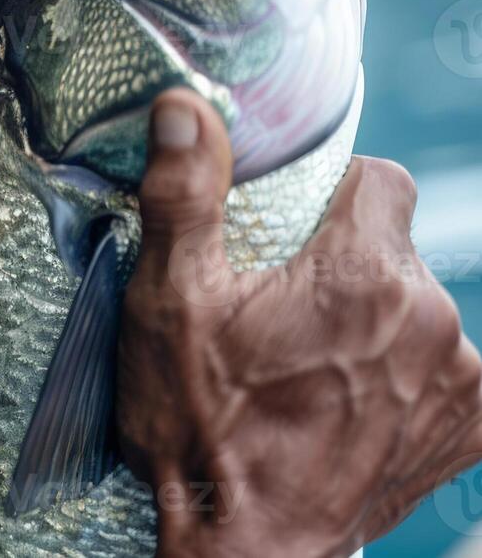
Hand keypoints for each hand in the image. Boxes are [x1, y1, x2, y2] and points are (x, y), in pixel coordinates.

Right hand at [117, 88, 481, 557]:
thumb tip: (186, 107)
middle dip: (341, 267)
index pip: (381, 180)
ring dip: (374, 324)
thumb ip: (185, 195)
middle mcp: (436, 323)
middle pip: (395, 250)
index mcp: (366, 278)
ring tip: (308, 368)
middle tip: (277, 314)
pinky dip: (405, 374)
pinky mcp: (471, 429)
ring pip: (416, 309)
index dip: (330, 195)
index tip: (287, 233)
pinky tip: (349, 402)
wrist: (247, 552)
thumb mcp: (170, 304)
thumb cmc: (204, 433)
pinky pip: (445, 367)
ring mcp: (462, 383)